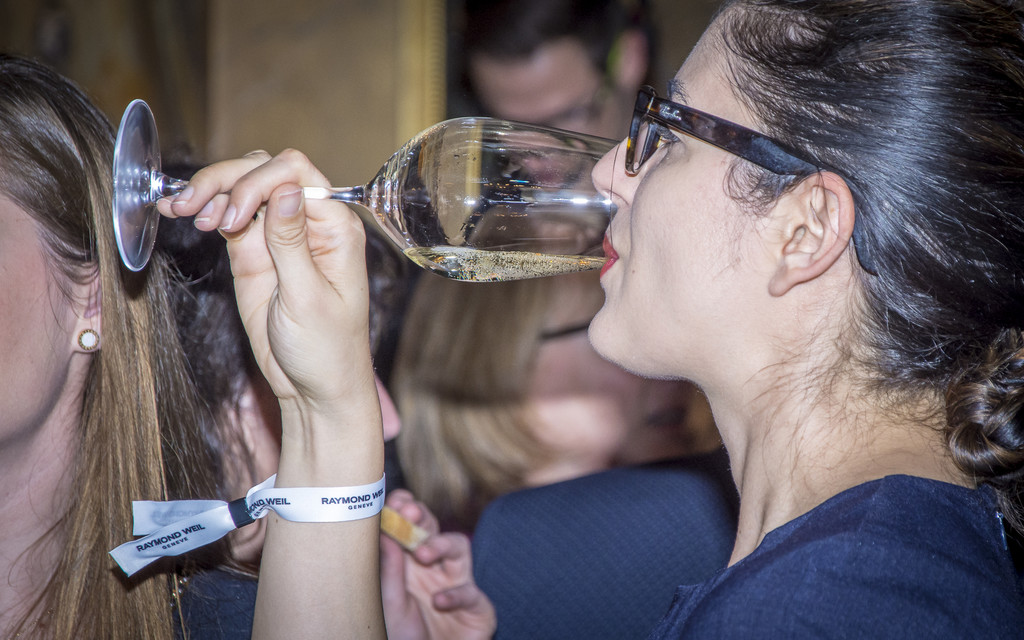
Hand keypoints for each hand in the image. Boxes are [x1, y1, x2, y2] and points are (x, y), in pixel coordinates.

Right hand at [157, 150, 380, 455]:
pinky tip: (178, 210)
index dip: (258, 181)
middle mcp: (308, 222)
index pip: (296, 173)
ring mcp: (278, 234)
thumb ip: (292, 243)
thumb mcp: (308, 299)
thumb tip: (285, 190)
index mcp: (335, 227)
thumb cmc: (326, 349)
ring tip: (181, 209)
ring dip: (209, 190)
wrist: (313, 387)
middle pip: (264, 172)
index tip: (232, 215)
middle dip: (227, 181)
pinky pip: (227, 217)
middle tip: (196, 210)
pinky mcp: (253, 251)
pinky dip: (202, 209)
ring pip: (242, 188)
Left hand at [382, 490, 495, 639]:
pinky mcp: (478, 608)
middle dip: (424, 516)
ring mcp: (458, 585)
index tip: (397, 501)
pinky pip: (472, 592)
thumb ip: (389, 572)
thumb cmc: (405, 639)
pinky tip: (439, 601)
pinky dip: (456, 594)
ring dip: (441, 545)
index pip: (411, 527)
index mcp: (410, 565)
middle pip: (434, 529)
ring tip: (422, 555)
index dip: (407, 509)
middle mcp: (435, 570)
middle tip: (410, 513)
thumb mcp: (390, 605)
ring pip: (459, 548)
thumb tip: (382, 532)